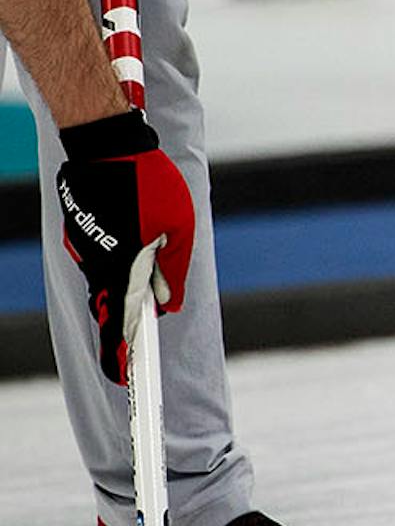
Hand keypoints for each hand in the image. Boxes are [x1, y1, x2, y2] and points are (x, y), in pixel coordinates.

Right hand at [53, 109, 193, 385]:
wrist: (108, 145)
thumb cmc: (152, 185)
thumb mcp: (181, 229)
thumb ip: (174, 271)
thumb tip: (169, 305)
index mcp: (121, 269)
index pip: (119, 324)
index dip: (121, 355)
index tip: (126, 380)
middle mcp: (97, 264)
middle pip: (110, 306)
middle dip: (126, 322)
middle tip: (139, 338)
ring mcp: (85, 248)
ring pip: (108, 279)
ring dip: (126, 282)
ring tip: (146, 258)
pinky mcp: (82, 233)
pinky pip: (102, 257)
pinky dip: (118, 258)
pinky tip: (131, 233)